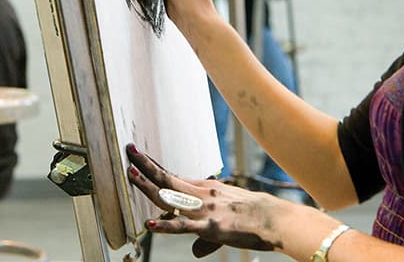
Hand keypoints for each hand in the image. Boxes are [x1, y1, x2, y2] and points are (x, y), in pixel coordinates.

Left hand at [126, 143, 289, 256]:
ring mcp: (204, 210)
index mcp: (205, 188)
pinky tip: (150, 224)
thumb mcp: (226, 216)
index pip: (174, 176)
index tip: (139, 157)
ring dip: (148, 186)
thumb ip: (204, 236)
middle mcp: (202, 194)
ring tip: (130, 175)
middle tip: (129, 150)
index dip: (155, 167)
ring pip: (170, 196)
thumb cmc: (253, 216)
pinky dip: (165, 225)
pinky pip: (183, 226)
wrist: (274, 219)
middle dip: (146, 165)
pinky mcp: (210, 227)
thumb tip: (193, 252)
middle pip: (167, 178)